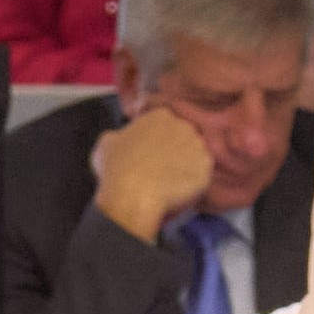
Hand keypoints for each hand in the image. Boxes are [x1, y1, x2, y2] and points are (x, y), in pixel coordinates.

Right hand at [88, 106, 216, 240]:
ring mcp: (198, 147)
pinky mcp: (206, 168)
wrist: (133, 197)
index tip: (148, 151)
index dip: (155, 138)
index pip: (163, 122)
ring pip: (193, 154)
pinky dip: (191, 181)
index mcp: (160, 116)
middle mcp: (183, 126)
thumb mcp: (106, 143)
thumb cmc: (116, 169)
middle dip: (173, 148)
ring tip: (168, 181)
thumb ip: (120, 135)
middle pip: (182, 135)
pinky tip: (176, 190)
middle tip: (159, 167)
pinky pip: (200, 173)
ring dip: (184, 164)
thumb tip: (122, 138)